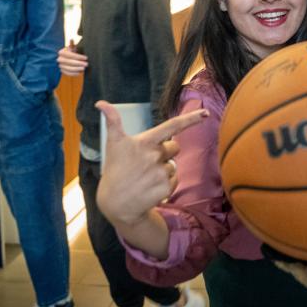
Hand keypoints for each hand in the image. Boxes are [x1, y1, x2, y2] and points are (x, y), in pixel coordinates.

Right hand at [57, 40, 87, 75]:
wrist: (67, 58)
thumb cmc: (71, 51)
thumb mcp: (72, 47)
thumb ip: (72, 45)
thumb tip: (71, 40)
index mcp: (61, 52)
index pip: (70, 55)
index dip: (78, 57)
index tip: (86, 58)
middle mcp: (59, 59)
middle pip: (69, 62)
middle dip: (79, 63)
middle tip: (87, 64)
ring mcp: (60, 65)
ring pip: (68, 68)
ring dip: (77, 69)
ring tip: (84, 68)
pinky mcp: (62, 71)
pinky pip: (67, 73)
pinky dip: (74, 74)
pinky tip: (80, 73)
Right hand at [95, 101, 207, 226]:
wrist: (116, 203)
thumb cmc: (115, 170)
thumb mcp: (113, 144)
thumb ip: (112, 121)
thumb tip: (100, 102)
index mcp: (144, 142)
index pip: (172, 126)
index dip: (190, 119)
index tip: (205, 113)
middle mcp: (154, 155)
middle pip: (174, 147)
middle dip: (165, 152)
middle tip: (146, 162)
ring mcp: (160, 172)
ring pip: (173, 165)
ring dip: (163, 169)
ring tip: (145, 177)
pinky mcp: (165, 187)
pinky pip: (174, 180)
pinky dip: (165, 184)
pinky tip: (151, 187)